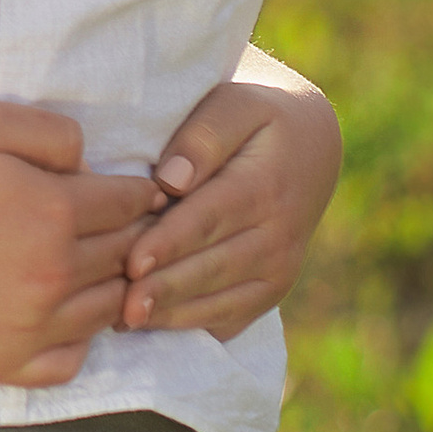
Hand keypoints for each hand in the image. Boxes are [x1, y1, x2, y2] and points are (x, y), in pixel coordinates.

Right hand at [0, 101, 151, 387]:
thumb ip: (49, 132)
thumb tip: (88, 160)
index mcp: (56, 212)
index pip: (128, 202)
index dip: (138, 191)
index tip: (141, 189)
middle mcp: (58, 276)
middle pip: (125, 254)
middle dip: (132, 233)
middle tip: (128, 225)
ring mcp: (36, 328)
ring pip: (110, 308)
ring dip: (115, 283)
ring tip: (102, 267)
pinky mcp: (9, 365)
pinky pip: (73, 359)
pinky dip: (82, 337)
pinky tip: (66, 315)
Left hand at [123, 60, 342, 338]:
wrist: (311, 146)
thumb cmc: (257, 117)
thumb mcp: (236, 104)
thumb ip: (203, 136)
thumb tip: (171, 179)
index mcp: (265, 186)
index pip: (209, 220)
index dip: (169, 244)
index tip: (133, 263)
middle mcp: (278, 237)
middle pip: (212, 268)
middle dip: (165, 289)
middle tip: (121, 307)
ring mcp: (279, 271)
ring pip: (221, 301)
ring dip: (174, 314)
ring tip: (126, 321)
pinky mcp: (271, 291)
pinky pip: (231, 318)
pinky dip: (192, 326)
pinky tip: (152, 328)